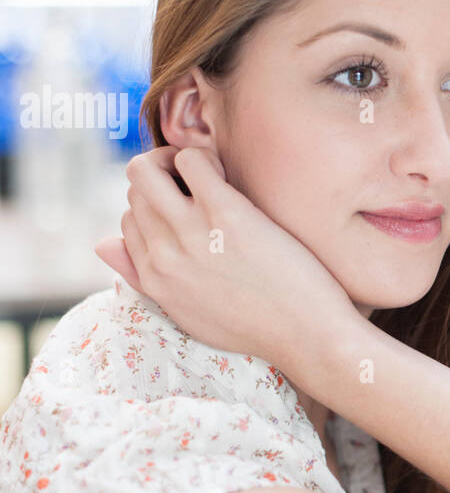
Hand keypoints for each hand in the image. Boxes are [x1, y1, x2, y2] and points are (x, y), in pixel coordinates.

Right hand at [94, 145, 362, 376]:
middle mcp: (162, 255)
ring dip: (173, 160)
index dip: (155, 209)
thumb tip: (101, 243)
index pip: (127, 224)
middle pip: (135, 193)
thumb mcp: (188, 312)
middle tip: (196, 183)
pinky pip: (190, 160)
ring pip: (148, 170)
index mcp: (152, 280)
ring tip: (207, 174)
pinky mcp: (223, 213)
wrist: (305, 335)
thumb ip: (143, 278)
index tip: (186, 208)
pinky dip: (203, 157)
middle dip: (161, 179)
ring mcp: (190, 232)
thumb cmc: (257, 324)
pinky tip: (227, 174)